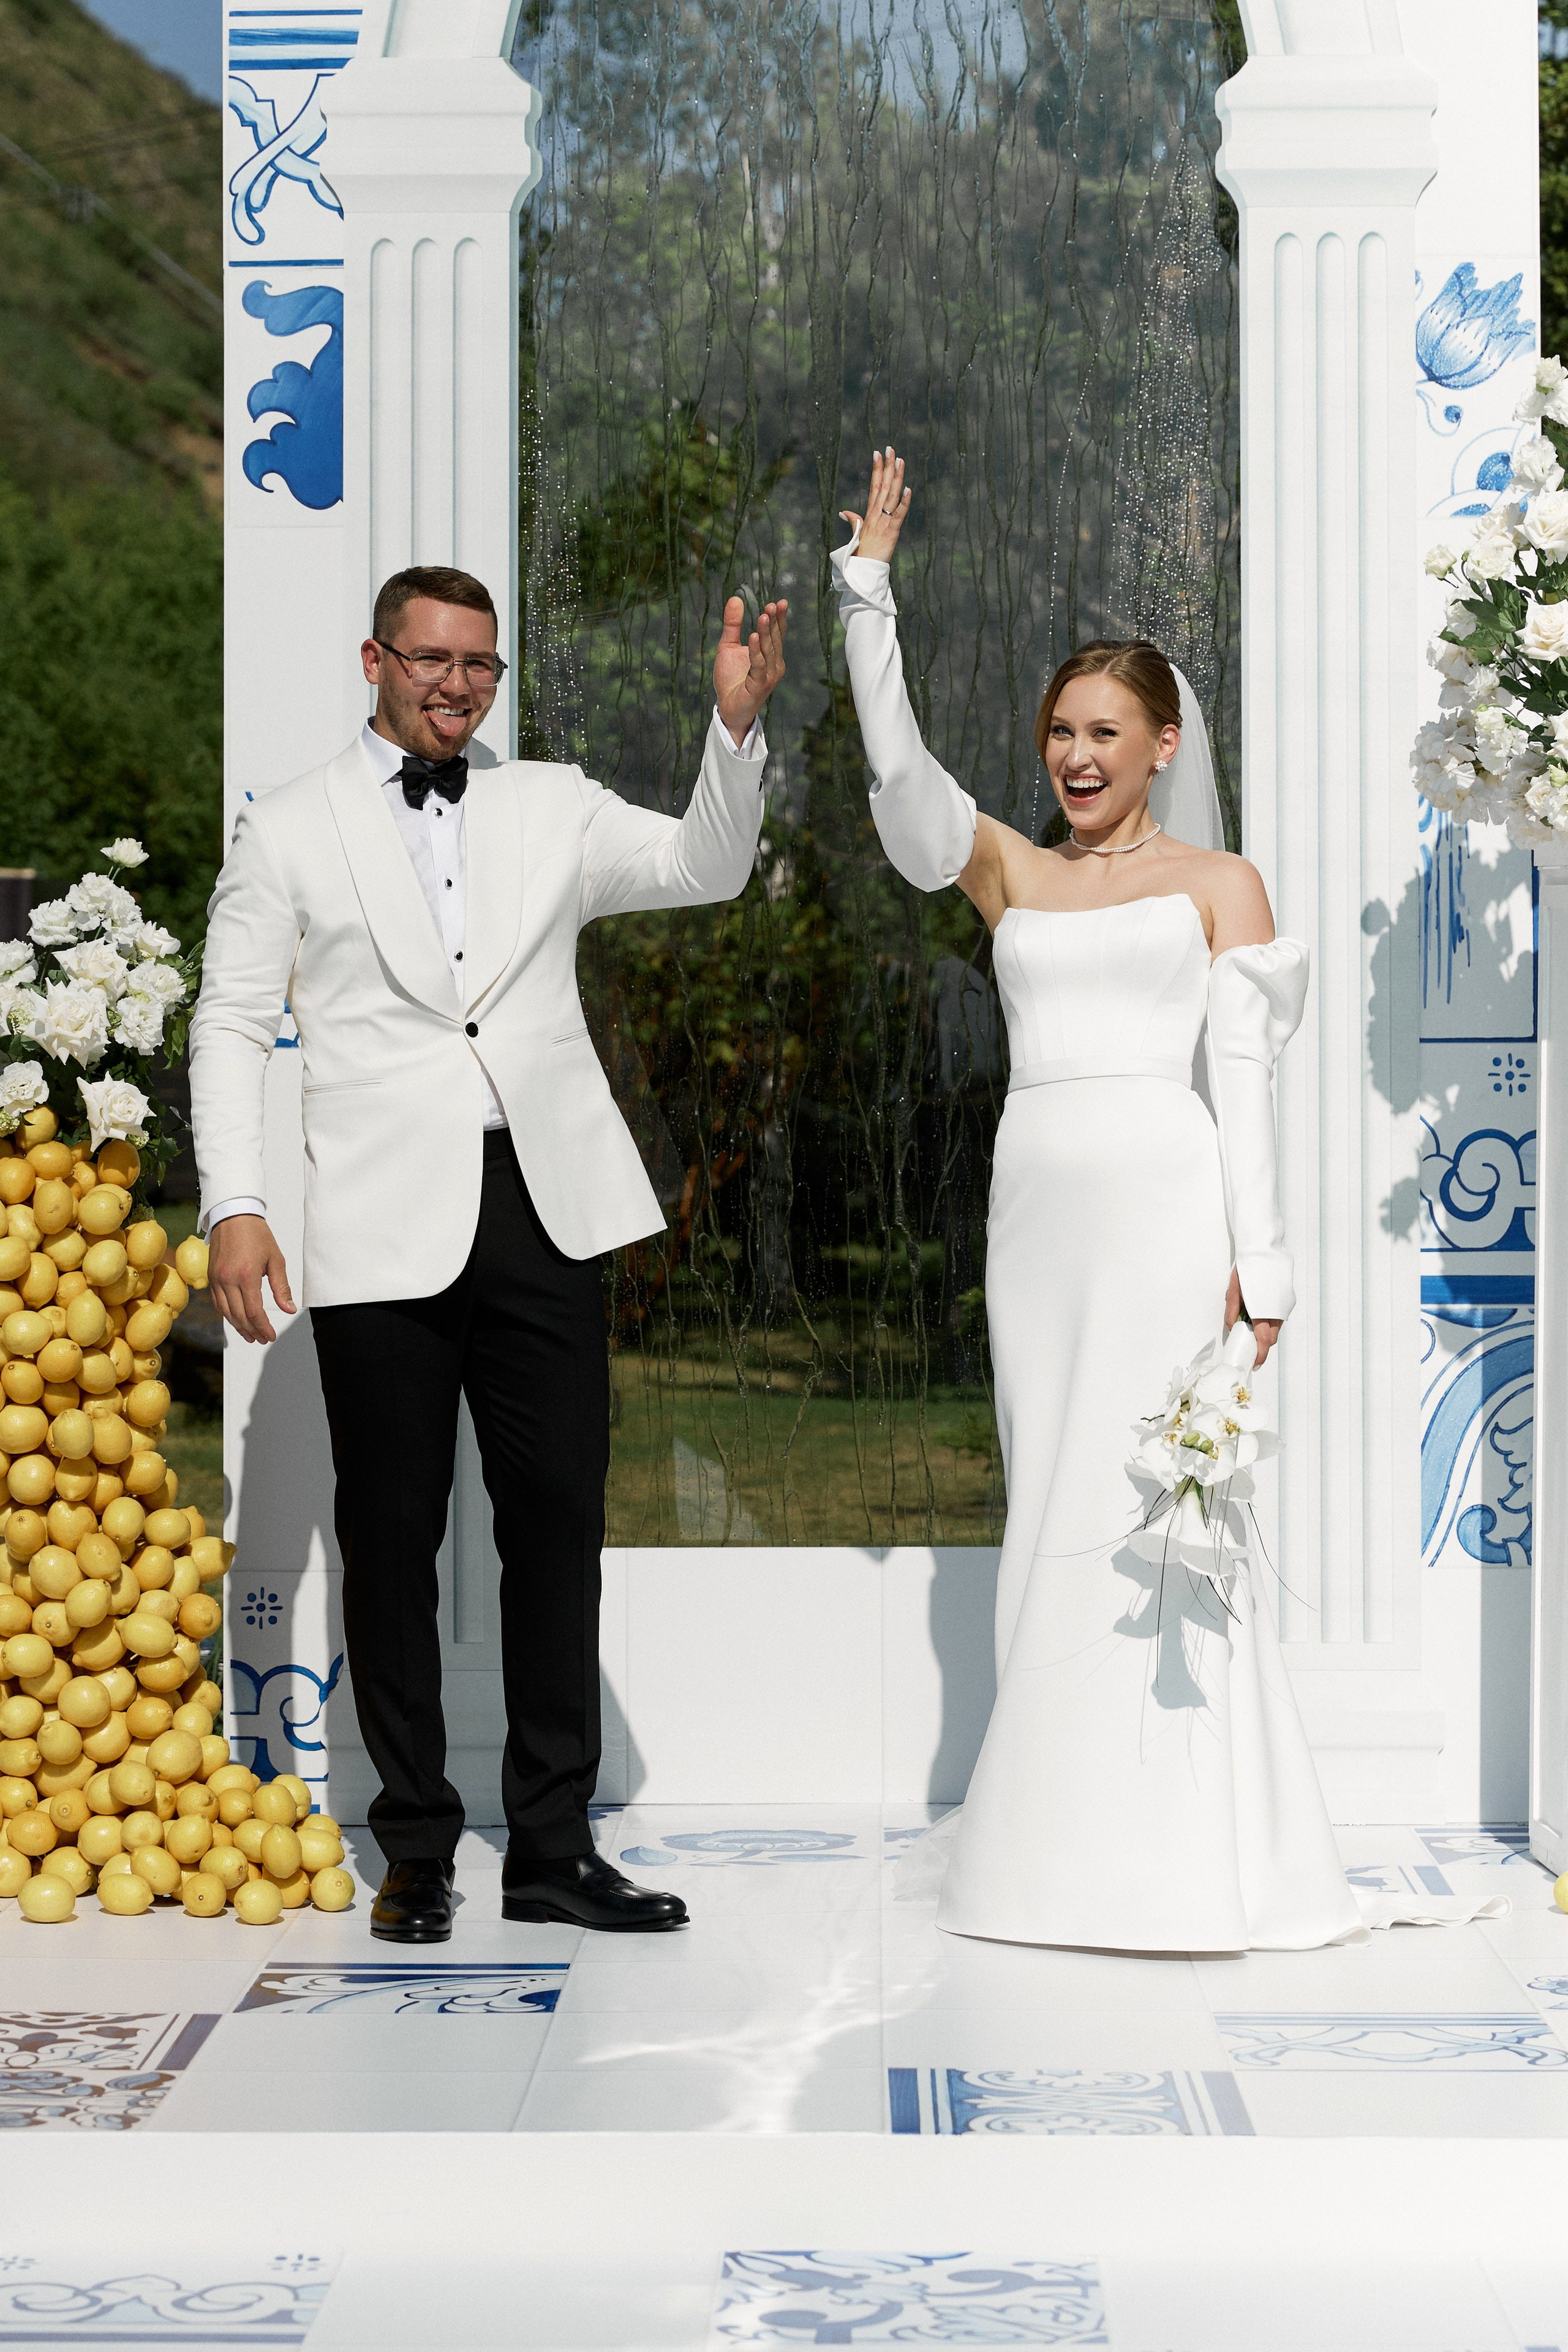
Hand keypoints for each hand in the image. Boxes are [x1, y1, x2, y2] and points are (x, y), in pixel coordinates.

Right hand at [209, 1213, 295, 1345]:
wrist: (234, 1216)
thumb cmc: (256, 1234)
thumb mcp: (276, 1260)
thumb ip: (281, 1287)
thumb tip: (288, 1309)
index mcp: (246, 1276)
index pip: (254, 1311)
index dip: (263, 1327)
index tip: (271, 1336)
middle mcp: (228, 1280)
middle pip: (239, 1316)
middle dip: (252, 1331)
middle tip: (262, 1338)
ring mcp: (217, 1279)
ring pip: (226, 1312)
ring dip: (238, 1326)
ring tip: (250, 1335)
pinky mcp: (211, 1277)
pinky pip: (217, 1302)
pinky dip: (227, 1314)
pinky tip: (237, 1319)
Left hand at [713, 596, 787, 747]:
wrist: (728, 709)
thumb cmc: (731, 680)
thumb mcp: (728, 646)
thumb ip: (732, 624)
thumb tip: (736, 598)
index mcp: (771, 655)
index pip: (777, 633)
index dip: (779, 618)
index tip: (779, 602)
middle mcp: (775, 664)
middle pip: (775, 639)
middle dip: (774, 622)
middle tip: (772, 605)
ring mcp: (769, 675)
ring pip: (769, 650)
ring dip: (766, 633)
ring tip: (763, 615)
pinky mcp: (760, 685)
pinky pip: (758, 664)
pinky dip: (756, 650)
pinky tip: (753, 636)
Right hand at [839, 443, 911, 563]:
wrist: (863, 573)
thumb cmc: (861, 556)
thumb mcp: (856, 536)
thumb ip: (854, 522)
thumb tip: (844, 512)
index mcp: (869, 515)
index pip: (873, 487)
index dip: (876, 470)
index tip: (877, 454)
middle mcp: (876, 515)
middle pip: (882, 486)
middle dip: (886, 466)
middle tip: (890, 448)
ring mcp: (883, 523)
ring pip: (891, 496)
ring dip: (896, 477)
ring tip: (900, 460)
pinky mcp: (891, 533)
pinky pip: (898, 515)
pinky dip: (904, 503)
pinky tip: (908, 489)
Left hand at [1225, 1267, 1280, 1369]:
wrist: (1264, 1248)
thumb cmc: (1246, 1268)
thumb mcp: (1234, 1291)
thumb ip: (1233, 1312)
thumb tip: (1233, 1329)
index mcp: (1264, 1310)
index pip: (1264, 1341)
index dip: (1260, 1355)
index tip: (1255, 1364)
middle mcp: (1279, 1310)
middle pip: (1272, 1337)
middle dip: (1262, 1346)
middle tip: (1250, 1349)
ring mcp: (1286, 1304)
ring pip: (1277, 1327)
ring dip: (1266, 1332)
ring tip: (1252, 1328)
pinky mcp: (1289, 1299)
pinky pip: (1280, 1316)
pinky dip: (1271, 1320)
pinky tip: (1260, 1312)